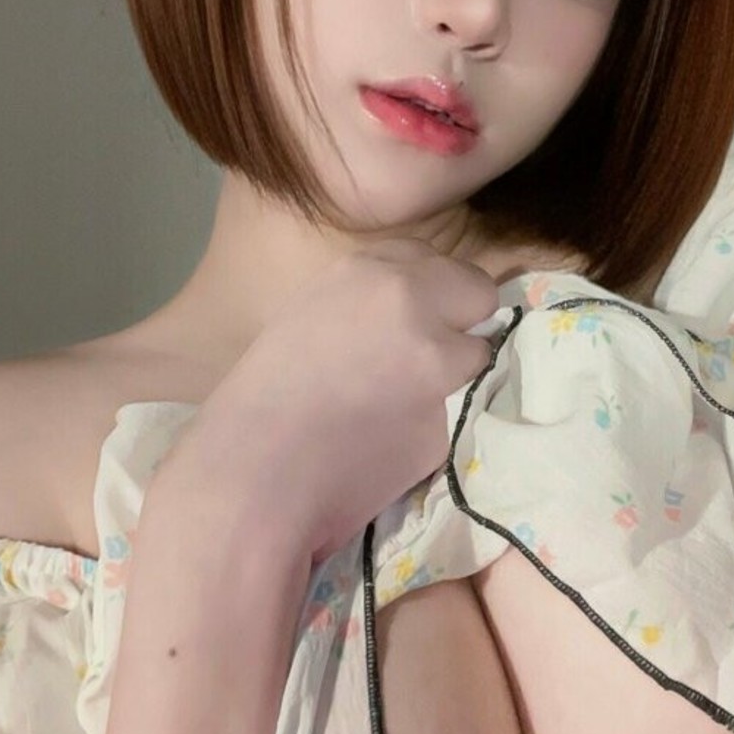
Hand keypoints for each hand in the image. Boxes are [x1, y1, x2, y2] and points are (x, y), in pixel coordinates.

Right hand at [145, 238, 501, 565]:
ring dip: (456, 378)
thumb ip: (371, 301)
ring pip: (478, 357)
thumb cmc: (267, 396)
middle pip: (478, 294)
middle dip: (463, 324)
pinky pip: (459, 413)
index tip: (416, 320)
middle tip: (426, 359)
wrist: (255, 471)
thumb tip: (421, 307)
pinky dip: (435, 426)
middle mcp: (410, 301)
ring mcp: (434, 358)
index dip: (434, 294)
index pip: (438, 262)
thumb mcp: (314, 314)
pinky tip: (391, 441)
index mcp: (369, 269)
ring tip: (399, 406)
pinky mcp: (446, 417)